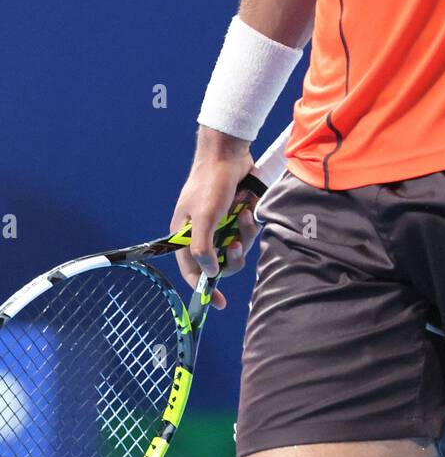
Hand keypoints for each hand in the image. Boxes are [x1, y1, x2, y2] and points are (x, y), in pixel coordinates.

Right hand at [170, 130, 260, 309]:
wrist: (229, 153)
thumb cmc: (210, 184)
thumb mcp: (203, 218)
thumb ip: (203, 249)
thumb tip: (210, 274)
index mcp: (184, 235)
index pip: (192, 271)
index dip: (204, 288)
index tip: (218, 302)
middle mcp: (202, 232)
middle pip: (219, 263)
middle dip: (231, 257)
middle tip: (236, 245)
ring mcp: (221, 224)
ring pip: (236, 248)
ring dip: (243, 236)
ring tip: (243, 217)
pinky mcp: (236, 215)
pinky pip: (246, 232)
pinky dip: (248, 223)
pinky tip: (247, 208)